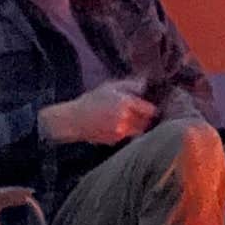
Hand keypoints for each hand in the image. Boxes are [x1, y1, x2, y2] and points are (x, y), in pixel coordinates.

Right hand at [41, 84, 156, 148]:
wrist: (74, 120)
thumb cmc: (91, 100)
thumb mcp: (110, 86)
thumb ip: (130, 84)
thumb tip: (146, 83)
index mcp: (125, 103)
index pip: (150, 109)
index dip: (151, 107)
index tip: (150, 105)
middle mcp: (125, 119)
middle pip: (147, 122)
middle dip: (145, 117)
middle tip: (141, 112)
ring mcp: (120, 132)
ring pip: (139, 130)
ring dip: (138, 125)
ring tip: (130, 118)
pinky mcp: (116, 140)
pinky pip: (128, 135)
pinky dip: (128, 131)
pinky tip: (117, 124)